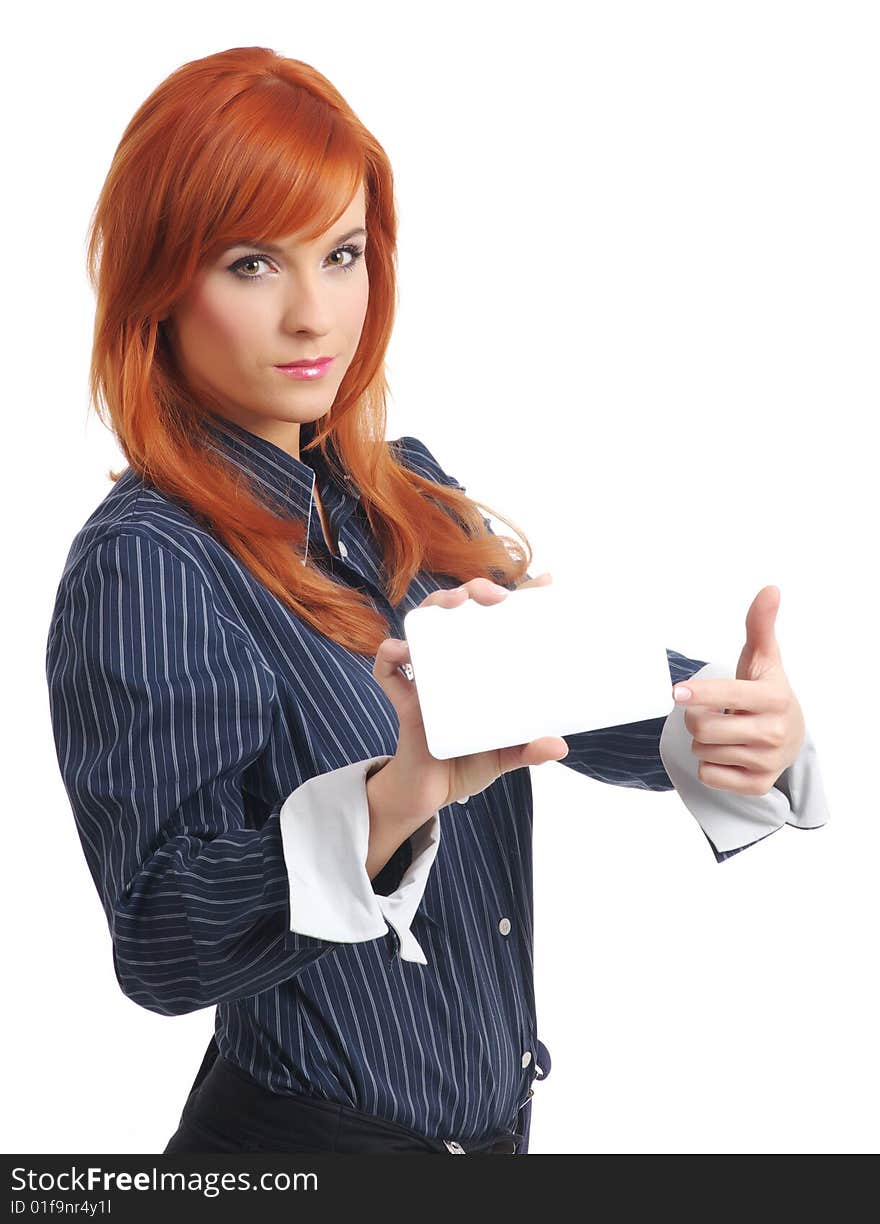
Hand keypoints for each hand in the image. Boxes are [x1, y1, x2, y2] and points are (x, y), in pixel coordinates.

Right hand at [372, 574, 567, 817]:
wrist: (431, 795)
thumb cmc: (468, 763)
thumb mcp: (505, 755)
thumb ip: (529, 749)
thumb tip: (560, 744)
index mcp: (480, 671)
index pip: (499, 624)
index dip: (520, 599)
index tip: (545, 583)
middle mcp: (453, 665)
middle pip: (458, 612)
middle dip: (473, 591)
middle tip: (494, 597)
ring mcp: (426, 679)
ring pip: (423, 627)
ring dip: (434, 606)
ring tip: (453, 604)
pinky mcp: (405, 700)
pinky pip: (387, 671)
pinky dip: (389, 655)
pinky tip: (402, 651)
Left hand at [671, 585, 805, 795]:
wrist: (791, 736)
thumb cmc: (766, 692)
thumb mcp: (763, 659)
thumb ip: (760, 624)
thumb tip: (770, 589)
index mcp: (774, 697)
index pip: (727, 695)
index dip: (699, 694)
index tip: (676, 693)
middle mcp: (774, 731)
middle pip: (703, 727)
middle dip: (696, 718)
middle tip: (711, 712)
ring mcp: (767, 762)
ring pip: (703, 750)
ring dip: (704, 741)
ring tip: (726, 732)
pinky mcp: (756, 786)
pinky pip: (708, 775)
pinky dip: (710, 764)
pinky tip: (728, 753)